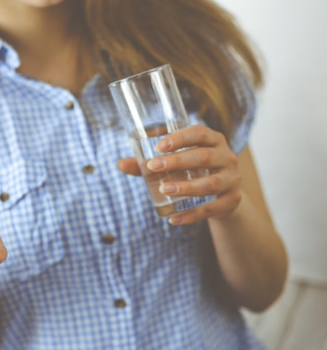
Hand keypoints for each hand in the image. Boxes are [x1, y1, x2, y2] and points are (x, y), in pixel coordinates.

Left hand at [118, 125, 241, 224]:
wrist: (223, 194)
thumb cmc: (193, 170)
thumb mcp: (176, 163)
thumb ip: (150, 163)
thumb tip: (120, 164)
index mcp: (213, 140)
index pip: (199, 133)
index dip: (179, 138)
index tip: (158, 146)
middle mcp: (226, 157)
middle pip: (204, 157)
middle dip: (177, 161)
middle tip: (153, 166)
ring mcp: (232, 180)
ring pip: (210, 183)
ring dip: (185, 187)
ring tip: (163, 189)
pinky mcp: (232, 201)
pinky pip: (212, 209)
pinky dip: (191, 215)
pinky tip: (173, 219)